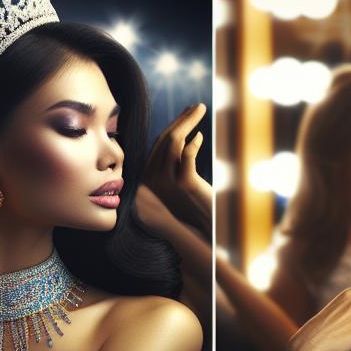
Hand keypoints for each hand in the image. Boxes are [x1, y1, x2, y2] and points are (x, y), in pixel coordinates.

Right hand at [142, 104, 210, 237]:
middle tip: (197, 106)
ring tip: (200, 110)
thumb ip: (176, 172)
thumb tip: (184, 145)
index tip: (185, 115)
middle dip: (181, 120)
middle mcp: (152, 182)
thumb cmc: (195, 221)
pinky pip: (186, 155)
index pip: (158, 147)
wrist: (203, 245)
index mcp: (147, 182)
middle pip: (164, 141)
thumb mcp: (180, 193)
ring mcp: (166, 184)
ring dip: (187, 123)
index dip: (172, 128)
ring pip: (172, 143)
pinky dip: (193, 144)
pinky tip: (200, 137)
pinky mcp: (185, 185)